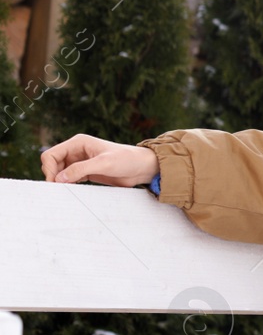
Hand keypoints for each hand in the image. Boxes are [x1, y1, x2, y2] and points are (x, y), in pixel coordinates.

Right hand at [41, 134, 159, 186]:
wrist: (142, 168)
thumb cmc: (126, 160)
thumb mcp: (103, 164)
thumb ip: (80, 169)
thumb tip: (59, 178)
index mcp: (78, 143)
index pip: (51, 154)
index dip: (49, 168)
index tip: (55, 182)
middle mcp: (77, 151)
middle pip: (52, 164)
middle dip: (53, 176)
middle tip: (60, 189)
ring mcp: (81, 162)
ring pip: (60, 173)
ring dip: (60, 182)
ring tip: (67, 191)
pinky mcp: (87, 172)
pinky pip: (70, 179)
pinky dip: (68, 185)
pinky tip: (74, 191)